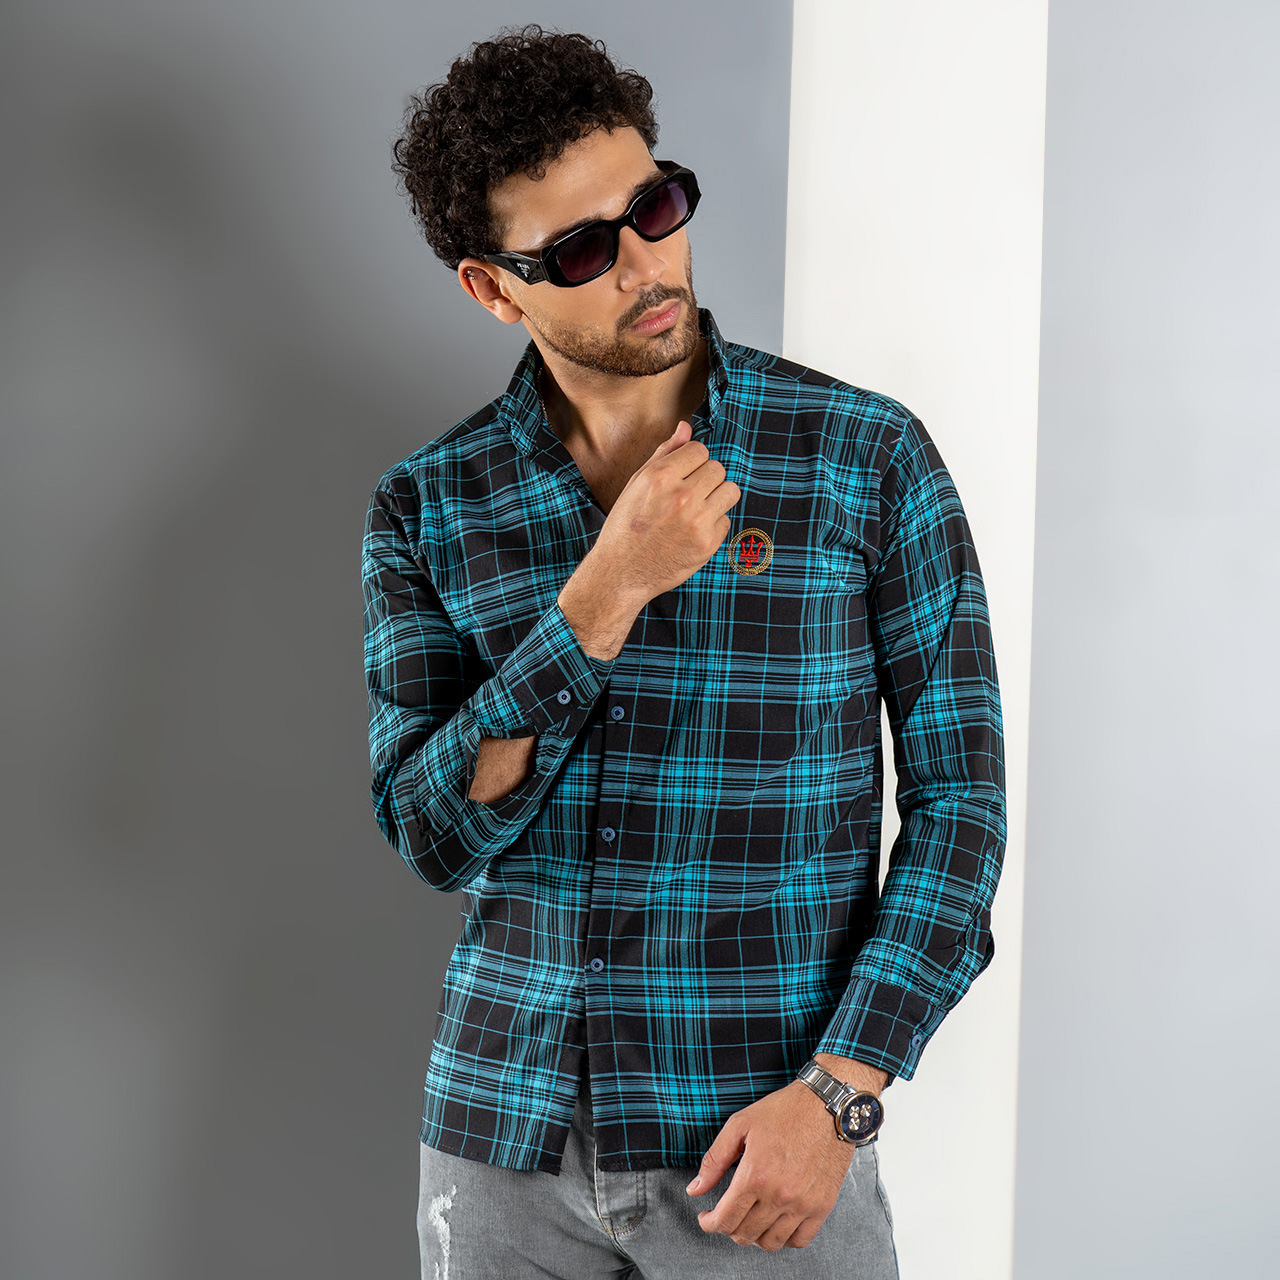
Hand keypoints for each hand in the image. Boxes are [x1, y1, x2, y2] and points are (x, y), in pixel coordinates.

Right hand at [588, 420, 739, 606]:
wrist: (620, 573)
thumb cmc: (626, 526)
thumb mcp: (636, 484)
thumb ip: (664, 453)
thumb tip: (686, 427)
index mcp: (660, 477)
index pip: (700, 449)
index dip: (692, 461)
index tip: (682, 474)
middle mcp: (681, 497)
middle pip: (718, 468)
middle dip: (705, 478)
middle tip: (688, 494)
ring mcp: (697, 521)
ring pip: (730, 491)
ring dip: (717, 497)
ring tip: (696, 509)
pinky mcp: (707, 544)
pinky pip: (726, 520)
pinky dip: (713, 524)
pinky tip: (692, 531)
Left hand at [685, 1080, 853, 1250]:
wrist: (827, 1105)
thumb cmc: (785, 1110)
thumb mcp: (740, 1125)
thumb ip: (714, 1160)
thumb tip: (695, 1189)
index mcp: (755, 1175)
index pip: (725, 1219)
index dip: (709, 1224)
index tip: (706, 1219)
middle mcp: (779, 1195)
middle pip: (745, 1234)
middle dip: (728, 1228)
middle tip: (726, 1215)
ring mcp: (803, 1203)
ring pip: (771, 1243)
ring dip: (754, 1236)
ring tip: (749, 1220)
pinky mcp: (822, 1206)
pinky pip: (800, 1240)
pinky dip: (784, 1239)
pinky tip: (776, 1223)